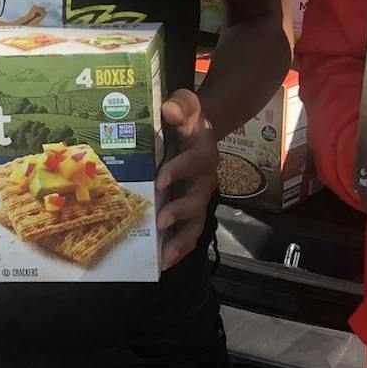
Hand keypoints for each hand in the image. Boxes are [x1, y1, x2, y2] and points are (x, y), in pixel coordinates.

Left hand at [154, 89, 216, 270]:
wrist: (200, 130)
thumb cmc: (188, 118)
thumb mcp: (186, 104)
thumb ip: (180, 106)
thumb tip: (170, 110)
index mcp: (203, 152)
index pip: (193, 162)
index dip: (179, 170)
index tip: (161, 180)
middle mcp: (206, 178)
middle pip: (199, 199)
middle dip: (181, 211)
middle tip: (161, 221)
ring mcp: (199, 197)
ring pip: (197, 222)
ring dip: (181, 240)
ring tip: (165, 257)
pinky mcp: (191, 210)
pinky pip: (189, 232)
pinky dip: (179, 248)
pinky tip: (163, 263)